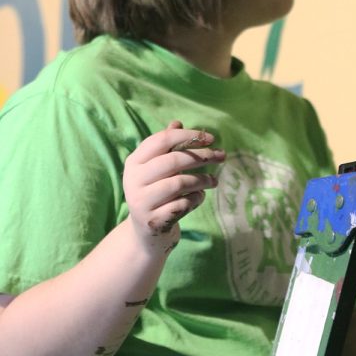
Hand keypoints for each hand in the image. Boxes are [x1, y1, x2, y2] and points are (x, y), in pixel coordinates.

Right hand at [123, 120, 224, 249]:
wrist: (146, 232)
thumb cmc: (156, 192)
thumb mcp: (158, 169)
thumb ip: (166, 147)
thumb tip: (177, 122)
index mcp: (134, 162)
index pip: (162, 140)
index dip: (188, 136)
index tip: (211, 138)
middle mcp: (133, 180)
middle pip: (174, 160)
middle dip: (202, 156)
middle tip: (221, 156)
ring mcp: (141, 201)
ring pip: (180, 183)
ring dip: (202, 180)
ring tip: (214, 181)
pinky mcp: (153, 220)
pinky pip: (183, 205)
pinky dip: (196, 199)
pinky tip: (199, 197)